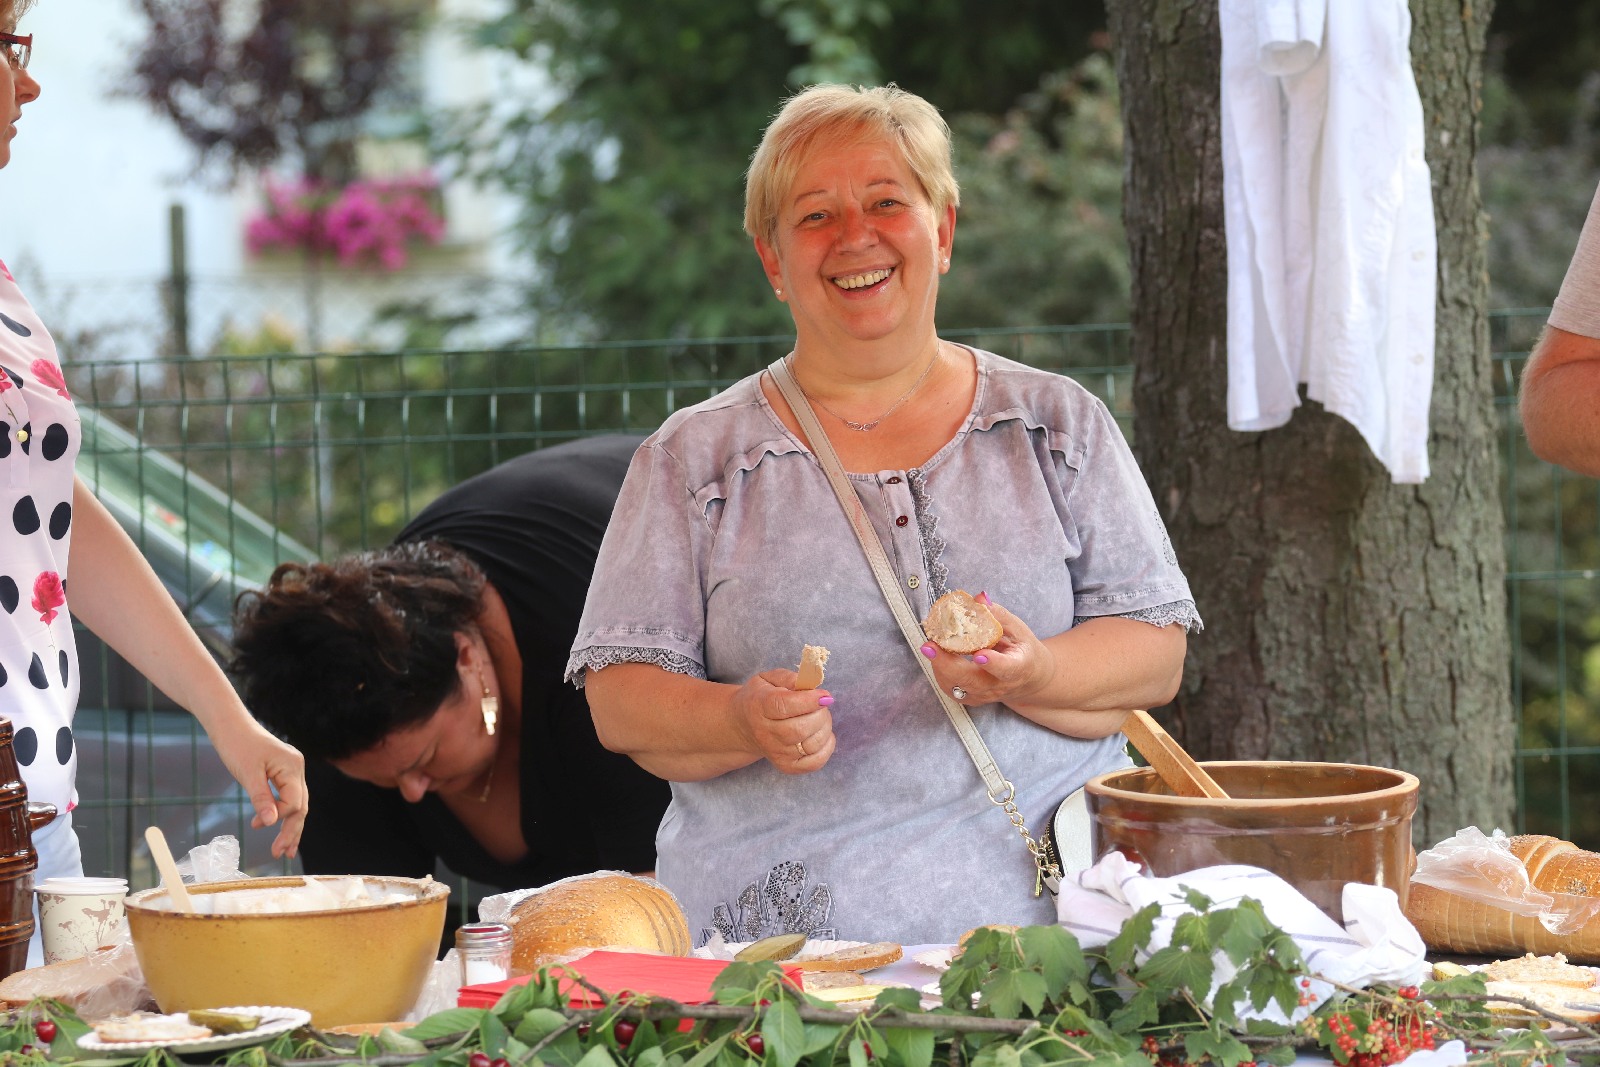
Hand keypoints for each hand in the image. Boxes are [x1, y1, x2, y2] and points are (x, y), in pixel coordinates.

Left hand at [207, 712, 307, 858]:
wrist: (229, 724)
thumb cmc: (237, 745)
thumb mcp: (248, 774)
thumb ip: (261, 798)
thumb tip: (272, 823)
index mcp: (293, 766)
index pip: (295, 802)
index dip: (279, 817)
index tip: (257, 826)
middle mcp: (297, 768)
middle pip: (301, 805)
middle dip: (291, 830)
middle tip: (280, 854)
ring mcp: (291, 769)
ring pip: (296, 803)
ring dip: (289, 825)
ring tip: (283, 849)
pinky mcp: (282, 771)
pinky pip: (287, 796)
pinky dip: (280, 812)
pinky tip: (270, 824)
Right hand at [732, 668, 835, 773]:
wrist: (744, 725)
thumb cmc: (761, 698)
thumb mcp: (769, 679)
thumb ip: (790, 678)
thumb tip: (811, 686)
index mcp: (759, 706)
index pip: (784, 706)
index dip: (809, 700)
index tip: (824, 695)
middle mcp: (765, 733)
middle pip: (800, 729)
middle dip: (820, 714)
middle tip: (821, 705)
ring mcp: (776, 753)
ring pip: (811, 745)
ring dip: (825, 728)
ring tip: (819, 717)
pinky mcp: (786, 766)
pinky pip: (815, 762)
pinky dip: (826, 747)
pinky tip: (821, 734)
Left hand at [921, 598, 1053, 707]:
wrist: (1027, 679)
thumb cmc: (1021, 649)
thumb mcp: (1018, 629)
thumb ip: (998, 614)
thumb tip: (979, 597)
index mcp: (1018, 667)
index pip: (1006, 668)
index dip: (993, 663)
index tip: (979, 654)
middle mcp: (1000, 685)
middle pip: (972, 681)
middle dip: (947, 664)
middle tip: (929, 646)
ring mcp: (985, 695)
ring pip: (957, 687)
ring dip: (939, 666)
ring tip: (930, 646)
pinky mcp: (972, 698)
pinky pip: (951, 689)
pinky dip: (940, 672)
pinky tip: (936, 656)